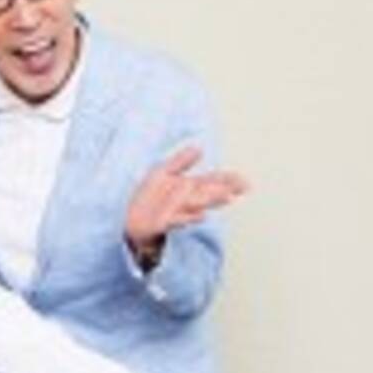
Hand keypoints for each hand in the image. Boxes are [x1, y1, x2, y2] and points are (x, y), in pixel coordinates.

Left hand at [126, 146, 248, 254]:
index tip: (244, 183)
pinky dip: (187, 218)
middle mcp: (184, 201)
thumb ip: (180, 161)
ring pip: (195, 206)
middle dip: (222, 191)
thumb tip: (198, 148)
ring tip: (226, 198)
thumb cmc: (147, 199)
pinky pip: (175, 220)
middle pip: (207, 194)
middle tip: (237, 190)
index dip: (228, 182)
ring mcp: (174, 213)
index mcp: (188, 188)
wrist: (127, 220)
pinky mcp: (160, 224)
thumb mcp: (162, 173)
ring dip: (211, 201)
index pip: (212, 182)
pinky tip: (200, 216)